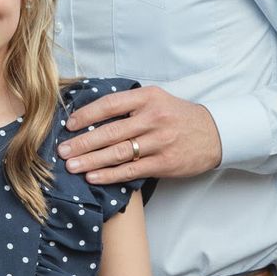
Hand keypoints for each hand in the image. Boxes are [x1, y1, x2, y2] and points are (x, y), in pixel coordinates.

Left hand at [59, 85, 220, 185]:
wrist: (215, 134)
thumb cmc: (178, 117)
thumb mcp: (157, 100)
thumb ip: (129, 105)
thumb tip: (90, 115)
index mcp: (148, 98)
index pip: (110, 104)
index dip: (87, 115)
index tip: (69, 125)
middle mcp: (153, 118)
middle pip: (110, 132)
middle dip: (82, 143)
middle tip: (62, 151)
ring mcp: (160, 142)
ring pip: (118, 152)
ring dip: (91, 160)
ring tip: (71, 166)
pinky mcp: (164, 163)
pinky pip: (131, 170)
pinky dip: (109, 175)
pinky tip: (93, 177)